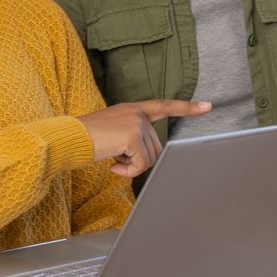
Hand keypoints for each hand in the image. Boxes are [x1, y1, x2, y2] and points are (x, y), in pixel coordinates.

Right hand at [78, 99, 210, 177]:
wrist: (69, 138)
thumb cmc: (86, 139)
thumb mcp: (114, 133)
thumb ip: (133, 138)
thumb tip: (148, 158)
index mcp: (133, 109)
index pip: (164, 106)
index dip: (186, 108)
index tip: (207, 106)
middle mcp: (137, 113)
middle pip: (156, 147)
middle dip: (138, 160)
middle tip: (116, 158)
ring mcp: (136, 123)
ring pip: (150, 158)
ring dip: (131, 166)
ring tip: (112, 158)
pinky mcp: (132, 136)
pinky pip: (141, 164)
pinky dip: (127, 171)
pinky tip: (112, 165)